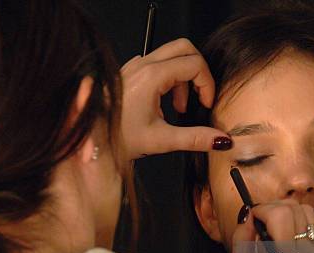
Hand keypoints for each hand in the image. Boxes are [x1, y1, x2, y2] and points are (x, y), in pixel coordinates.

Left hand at [120, 38, 231, 159]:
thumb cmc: (118, 139)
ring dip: (182, 78)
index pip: (194, 64)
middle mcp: (142, 66)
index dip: (207, 84)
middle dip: (197, 72)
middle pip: (184, 48)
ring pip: (171, 55)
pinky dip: (168, 79)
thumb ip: (195, 138)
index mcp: (151, 77)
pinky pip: (157, 63)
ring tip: (177, 107)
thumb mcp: (162, 141)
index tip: (205, 104)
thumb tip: (221, 140)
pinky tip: (163, 104)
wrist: (92, 142)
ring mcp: (134, 66)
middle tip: (198, 96)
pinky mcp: (130, 72)